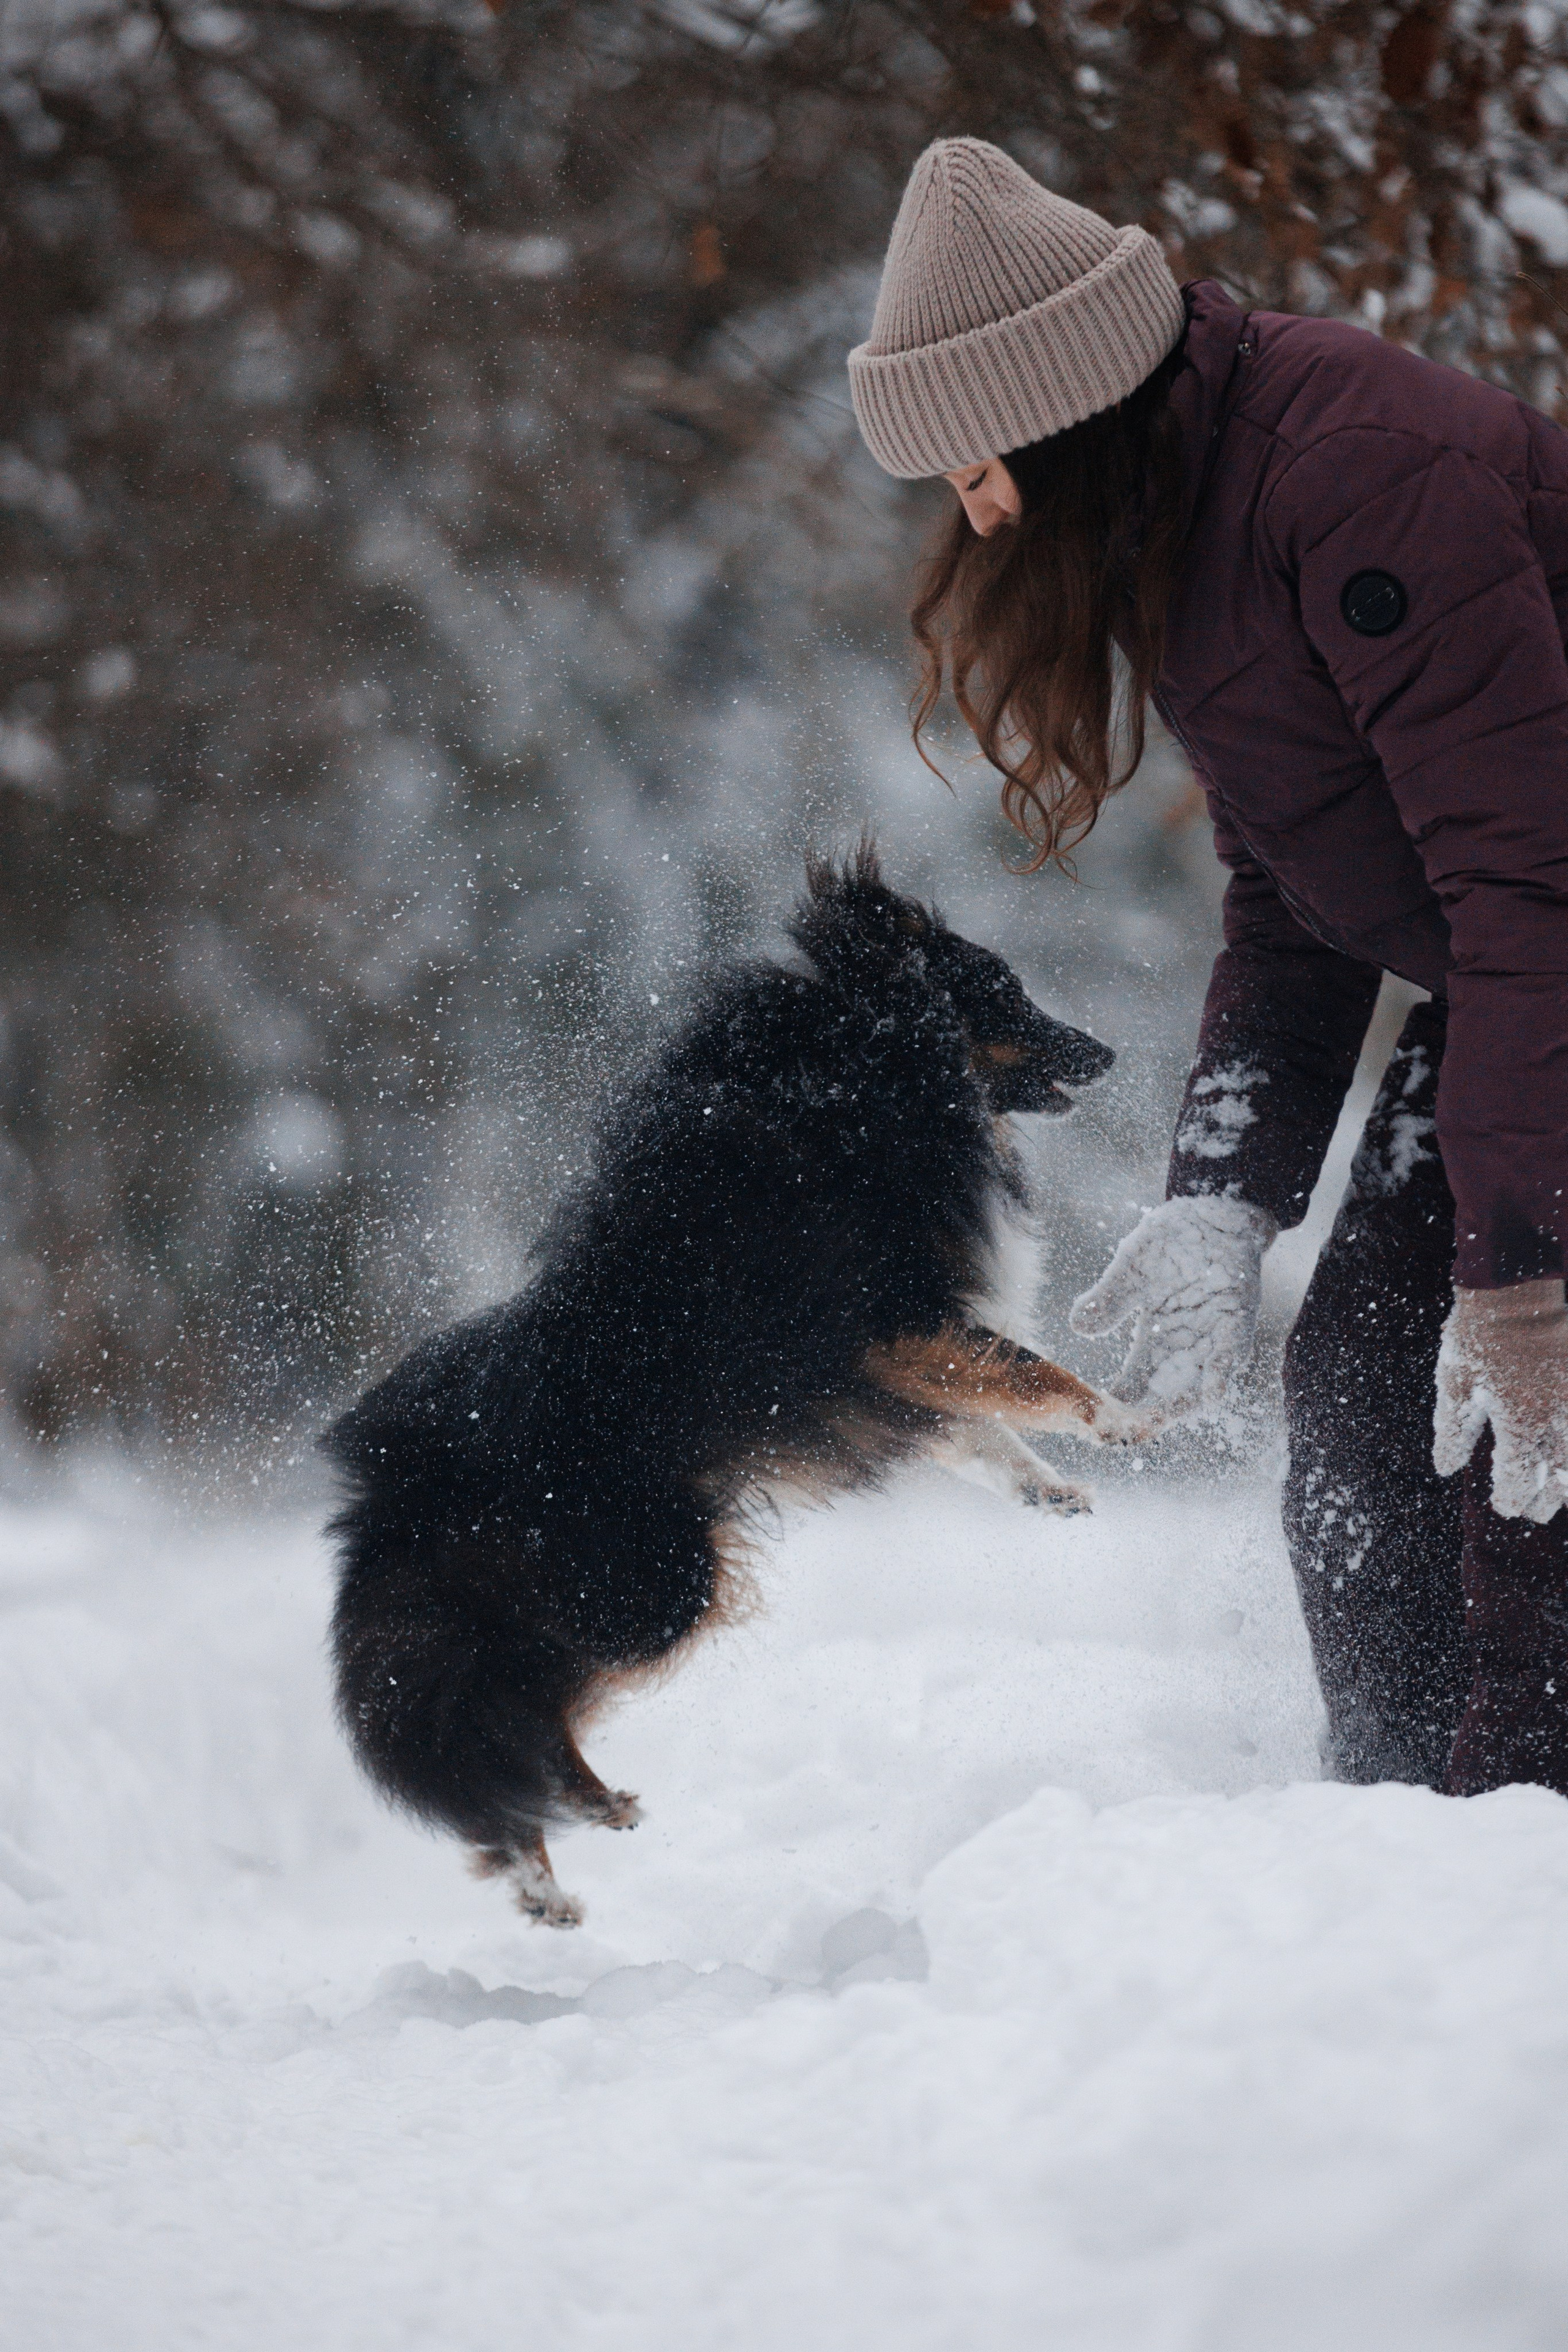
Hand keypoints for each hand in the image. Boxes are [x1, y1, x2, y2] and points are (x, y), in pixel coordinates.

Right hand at [1070, 1195, 1278, 1417]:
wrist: (1217, 1212)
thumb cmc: (1173, 1242)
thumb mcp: (1131, 1268)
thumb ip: (1109, 1298)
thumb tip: (1077, 1326)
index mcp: (1152, 1343)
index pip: (1130, 1388)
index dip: (1112, 1409)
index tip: (1091, 1424)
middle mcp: (1182, 1351)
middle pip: (1163, 1399)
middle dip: (1145, 1420)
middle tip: (1123, 1435)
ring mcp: (1212, 1340)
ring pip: (1199, 1388)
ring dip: (1181, 1407)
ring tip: (1157, 1423)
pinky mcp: (1239, 1322)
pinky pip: (1231, 1356)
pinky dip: (1219, 1373)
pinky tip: (1209, 1389)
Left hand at [1433, 1277, 1567, 1522]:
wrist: (1516, 1291)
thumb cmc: (1478, 1337)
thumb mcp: (1455, 1385)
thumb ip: (1452, 1431)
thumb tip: (1446, 1468)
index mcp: (1519, 1421)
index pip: (1519, 1480)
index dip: (1511, 1500)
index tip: (1505, 1506)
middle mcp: (1556, 1418)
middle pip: (1560, 1479)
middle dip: (1546, 1501)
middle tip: (1533, 1510)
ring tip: (1559, 1495)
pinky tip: (1566, 1456)